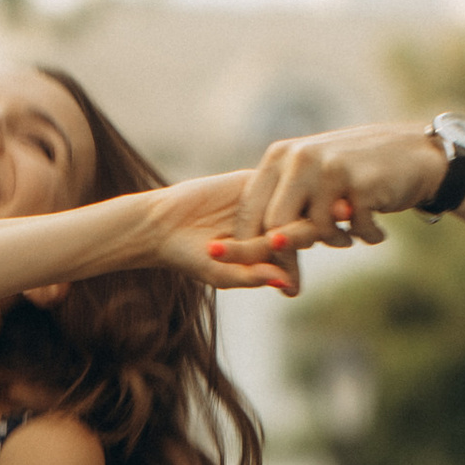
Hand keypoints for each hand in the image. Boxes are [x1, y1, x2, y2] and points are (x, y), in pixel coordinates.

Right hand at [146, 171, 302, 294]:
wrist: (162, 224)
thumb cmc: (192, 257)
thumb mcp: (222, 273)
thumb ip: (252, 277)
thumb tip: (285, 284)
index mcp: (274, 249)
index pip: (299, 249)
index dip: (295, 260)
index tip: (286, 265)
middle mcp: (275, 223)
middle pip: (302, 224)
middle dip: (297, 235)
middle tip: (277, 244)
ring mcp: (266, 200)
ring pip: (289, 204)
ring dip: (288, 215)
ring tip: (274, 230)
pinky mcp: (252, 180)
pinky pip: (271, 185)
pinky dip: (269, 196)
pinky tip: (263, 206)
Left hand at [218, 120, 446, 264]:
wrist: (414, 153)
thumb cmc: (356, 174)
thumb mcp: (312, 183)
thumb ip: (285, 209)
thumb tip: (259, 262)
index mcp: (280, 156)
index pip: (250, 210)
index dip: (252, 248)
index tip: (259, 273)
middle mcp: (300, 157)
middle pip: (275, 225)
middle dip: (286, 258)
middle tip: (296, 280)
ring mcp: (331, 169)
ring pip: (316, 232)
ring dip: (336, 241)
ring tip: (350, 235)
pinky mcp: (362, 183)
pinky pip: (354, 230)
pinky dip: (367, 236)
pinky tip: (375, 227)